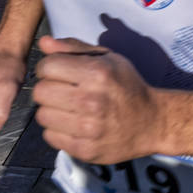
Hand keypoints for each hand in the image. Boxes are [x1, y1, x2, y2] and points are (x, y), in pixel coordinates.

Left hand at [32, 36, 163, 162]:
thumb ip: (74, 48)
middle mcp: (91, 100)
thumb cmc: (127, 86)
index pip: (47, 66)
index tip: (58, 71)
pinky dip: (57, 130)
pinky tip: (73, 124)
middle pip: (40, 92)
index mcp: (97, 73)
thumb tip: (44, 42)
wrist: (152, 122)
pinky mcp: (85, 150)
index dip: (49, 67)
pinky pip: (50, 136)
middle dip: (48, 88)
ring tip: (68, 108)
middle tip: (62, 90)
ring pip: (42, 116)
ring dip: (51, 110)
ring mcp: (88, 128)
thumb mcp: (108, 59)